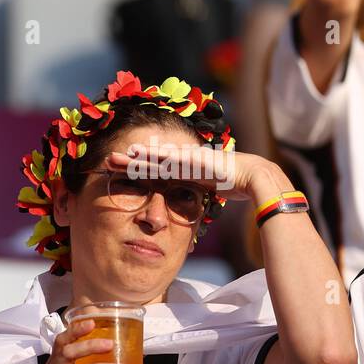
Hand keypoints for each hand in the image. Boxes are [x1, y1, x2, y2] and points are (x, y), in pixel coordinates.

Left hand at [107, 144, 293, 206]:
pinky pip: (170, 157)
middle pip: (151, 160)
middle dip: (130, 160)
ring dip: (137, 155)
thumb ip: (192, 196)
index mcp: (184, 170)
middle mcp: (184, 161)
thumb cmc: (233, 186)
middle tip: (108, 160)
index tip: (117, 172)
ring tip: (118, 155)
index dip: (136, 170)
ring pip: (157, 156)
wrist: (255, 177)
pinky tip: (140, 153)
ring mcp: (189, 158)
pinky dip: (154, 154)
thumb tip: (182, 210)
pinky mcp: (196, 158)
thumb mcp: (205, 193)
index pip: (155, 170)